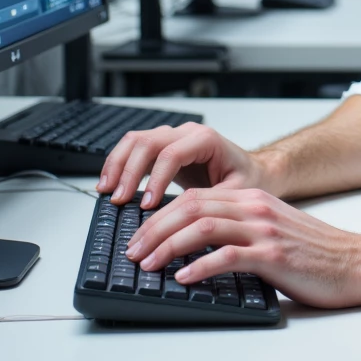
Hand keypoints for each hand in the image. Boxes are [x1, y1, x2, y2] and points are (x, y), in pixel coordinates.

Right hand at [97, 122, 261, 209]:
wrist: (255, 171)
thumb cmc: (249, 181)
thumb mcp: (237, 194)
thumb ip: (211, 205)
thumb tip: (186, 226)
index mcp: (206, 140)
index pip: (171, 154)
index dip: (155, 179)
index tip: (146, 205)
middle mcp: (187, 133)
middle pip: (148, 141)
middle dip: (129, 171)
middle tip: (118, 199)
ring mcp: (173, 137)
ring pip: (136, 140)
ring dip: (118, 164)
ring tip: (106, 191)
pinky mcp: (164, 147)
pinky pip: (135, 148)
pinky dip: (119, 164)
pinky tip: (109, 184)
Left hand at [124, 185, 360, 308]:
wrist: (357, 263)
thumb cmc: (316, 255)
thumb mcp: (274, 233)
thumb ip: (240, 233)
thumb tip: (197, 251)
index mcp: (253, 200)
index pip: (195, 198)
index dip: (161, 216)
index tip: (139, 235)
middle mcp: (256, 209)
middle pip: (192, 208)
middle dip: (154, 229)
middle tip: (133, 251)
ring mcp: (265, 230)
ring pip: (203, 227)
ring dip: (168, 246)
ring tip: (147, 264)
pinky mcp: (273, 255)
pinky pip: (228, 256)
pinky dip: (200, 266)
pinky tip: (183, 278)